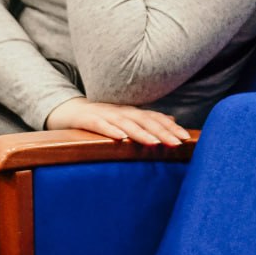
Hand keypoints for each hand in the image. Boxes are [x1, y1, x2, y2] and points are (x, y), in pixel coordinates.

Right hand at [45, 97, 190, 146]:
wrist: (70, 111)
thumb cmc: (102, 118)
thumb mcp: (126, 119)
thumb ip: (147, 119)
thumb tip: (172, 119)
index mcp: (131, 113)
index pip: (154, 118)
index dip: (170, 128)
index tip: (185, 139)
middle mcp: (121, 112)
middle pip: (144, 120)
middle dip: (161, 132)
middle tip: (177, 143)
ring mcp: (105, 115)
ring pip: (125, 124)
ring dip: (140, 133)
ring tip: (154, 143)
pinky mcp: (89, 120)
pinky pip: (100, 125)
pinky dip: (111, 131)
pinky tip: (120, 138)